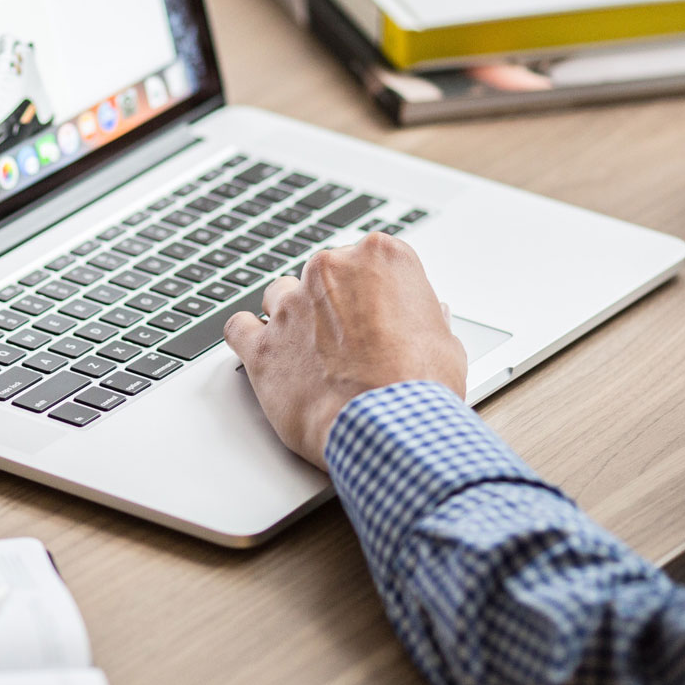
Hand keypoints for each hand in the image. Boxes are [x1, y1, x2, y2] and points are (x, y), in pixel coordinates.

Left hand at [224, 233, 467, 468]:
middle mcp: (331, 269)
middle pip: (324, 274)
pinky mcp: (263, 345)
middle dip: (333, 304)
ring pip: (280, 295)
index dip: (375, 292)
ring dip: (292, 317)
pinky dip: (249, 338)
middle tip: (351, 342)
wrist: (388, 427)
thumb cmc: (421, 387)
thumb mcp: (445, 343)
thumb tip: (428, 315)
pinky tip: (264, 352)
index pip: (370, 260)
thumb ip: (426, 318)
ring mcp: (291, 305)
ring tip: (311, 353)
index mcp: (380, 257)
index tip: (380, 315)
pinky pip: (239, 328)